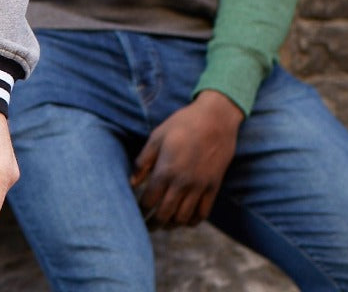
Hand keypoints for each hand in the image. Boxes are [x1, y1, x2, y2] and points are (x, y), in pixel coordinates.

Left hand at [130, 90, 243, 228]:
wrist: (215, 120)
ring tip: (164, 225)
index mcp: (166, 170)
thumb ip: (143, 161)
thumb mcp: (157, 137)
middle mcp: (183, 183)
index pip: (150, 200)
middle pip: (165, 214)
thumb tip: (132, 183)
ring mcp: (200, 187)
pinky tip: (184, 220)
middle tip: (146, 226)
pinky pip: (202, 214)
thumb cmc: (182, 124)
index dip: (141, 209)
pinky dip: (192, 221)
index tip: (136, 212)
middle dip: (154, 223)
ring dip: (172, 225)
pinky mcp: (213, 188)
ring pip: (183, 218)